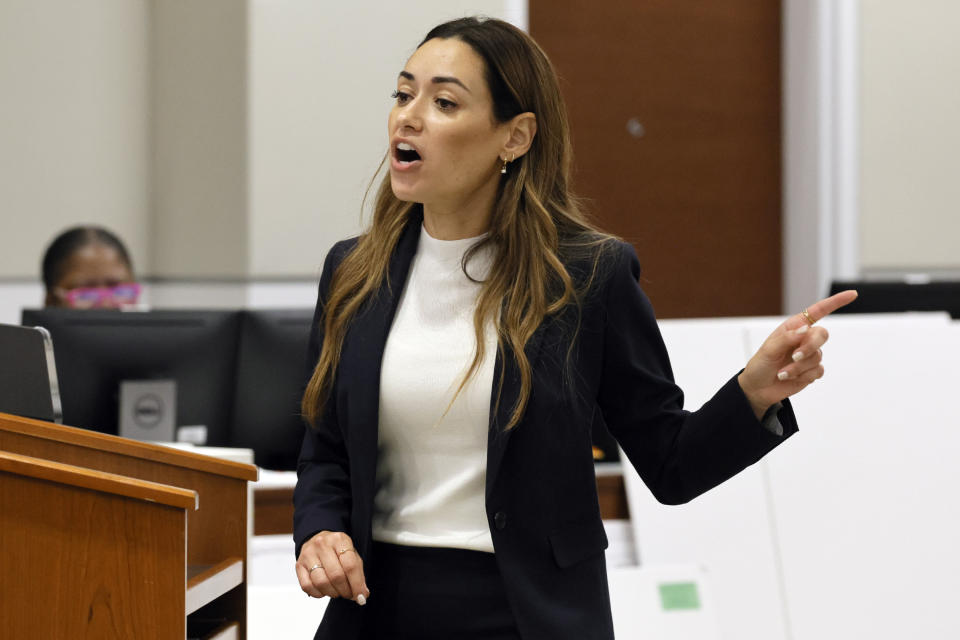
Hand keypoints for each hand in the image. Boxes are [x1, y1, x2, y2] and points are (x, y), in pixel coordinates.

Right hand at [296, 531, 369, 604]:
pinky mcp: (299, 565)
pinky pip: (307, 586)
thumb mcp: (352, 555)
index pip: (350, 565)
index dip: (357, 584)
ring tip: (338, 592)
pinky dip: (319, 594)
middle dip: (345, 591)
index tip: (361, 596)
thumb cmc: (337, 550)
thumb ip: (358, 574)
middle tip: (349, 595)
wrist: (318, 540)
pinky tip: (325, 591)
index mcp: (339, 539)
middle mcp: (322, 544)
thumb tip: (362, 595)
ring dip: (333, 593)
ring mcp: (308, 554)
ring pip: (321, 582)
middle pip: (336, 575)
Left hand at [738, 290, 857, 418]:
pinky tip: (789, 377)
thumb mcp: (769, 349)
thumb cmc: (760, 364)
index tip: (852, 294)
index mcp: (794, 327)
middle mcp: (804, 338)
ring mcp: (809, 355)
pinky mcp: (812, 371)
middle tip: (795, 357)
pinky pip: (818, 371)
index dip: (836, 302)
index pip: (818, 311)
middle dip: (810, 346)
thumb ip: (787, 338)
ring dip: (798, 367)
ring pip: (817, 357)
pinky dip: (802, 376)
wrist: (758, 388)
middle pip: (822, 335)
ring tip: (782, 372)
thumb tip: (806, 329)